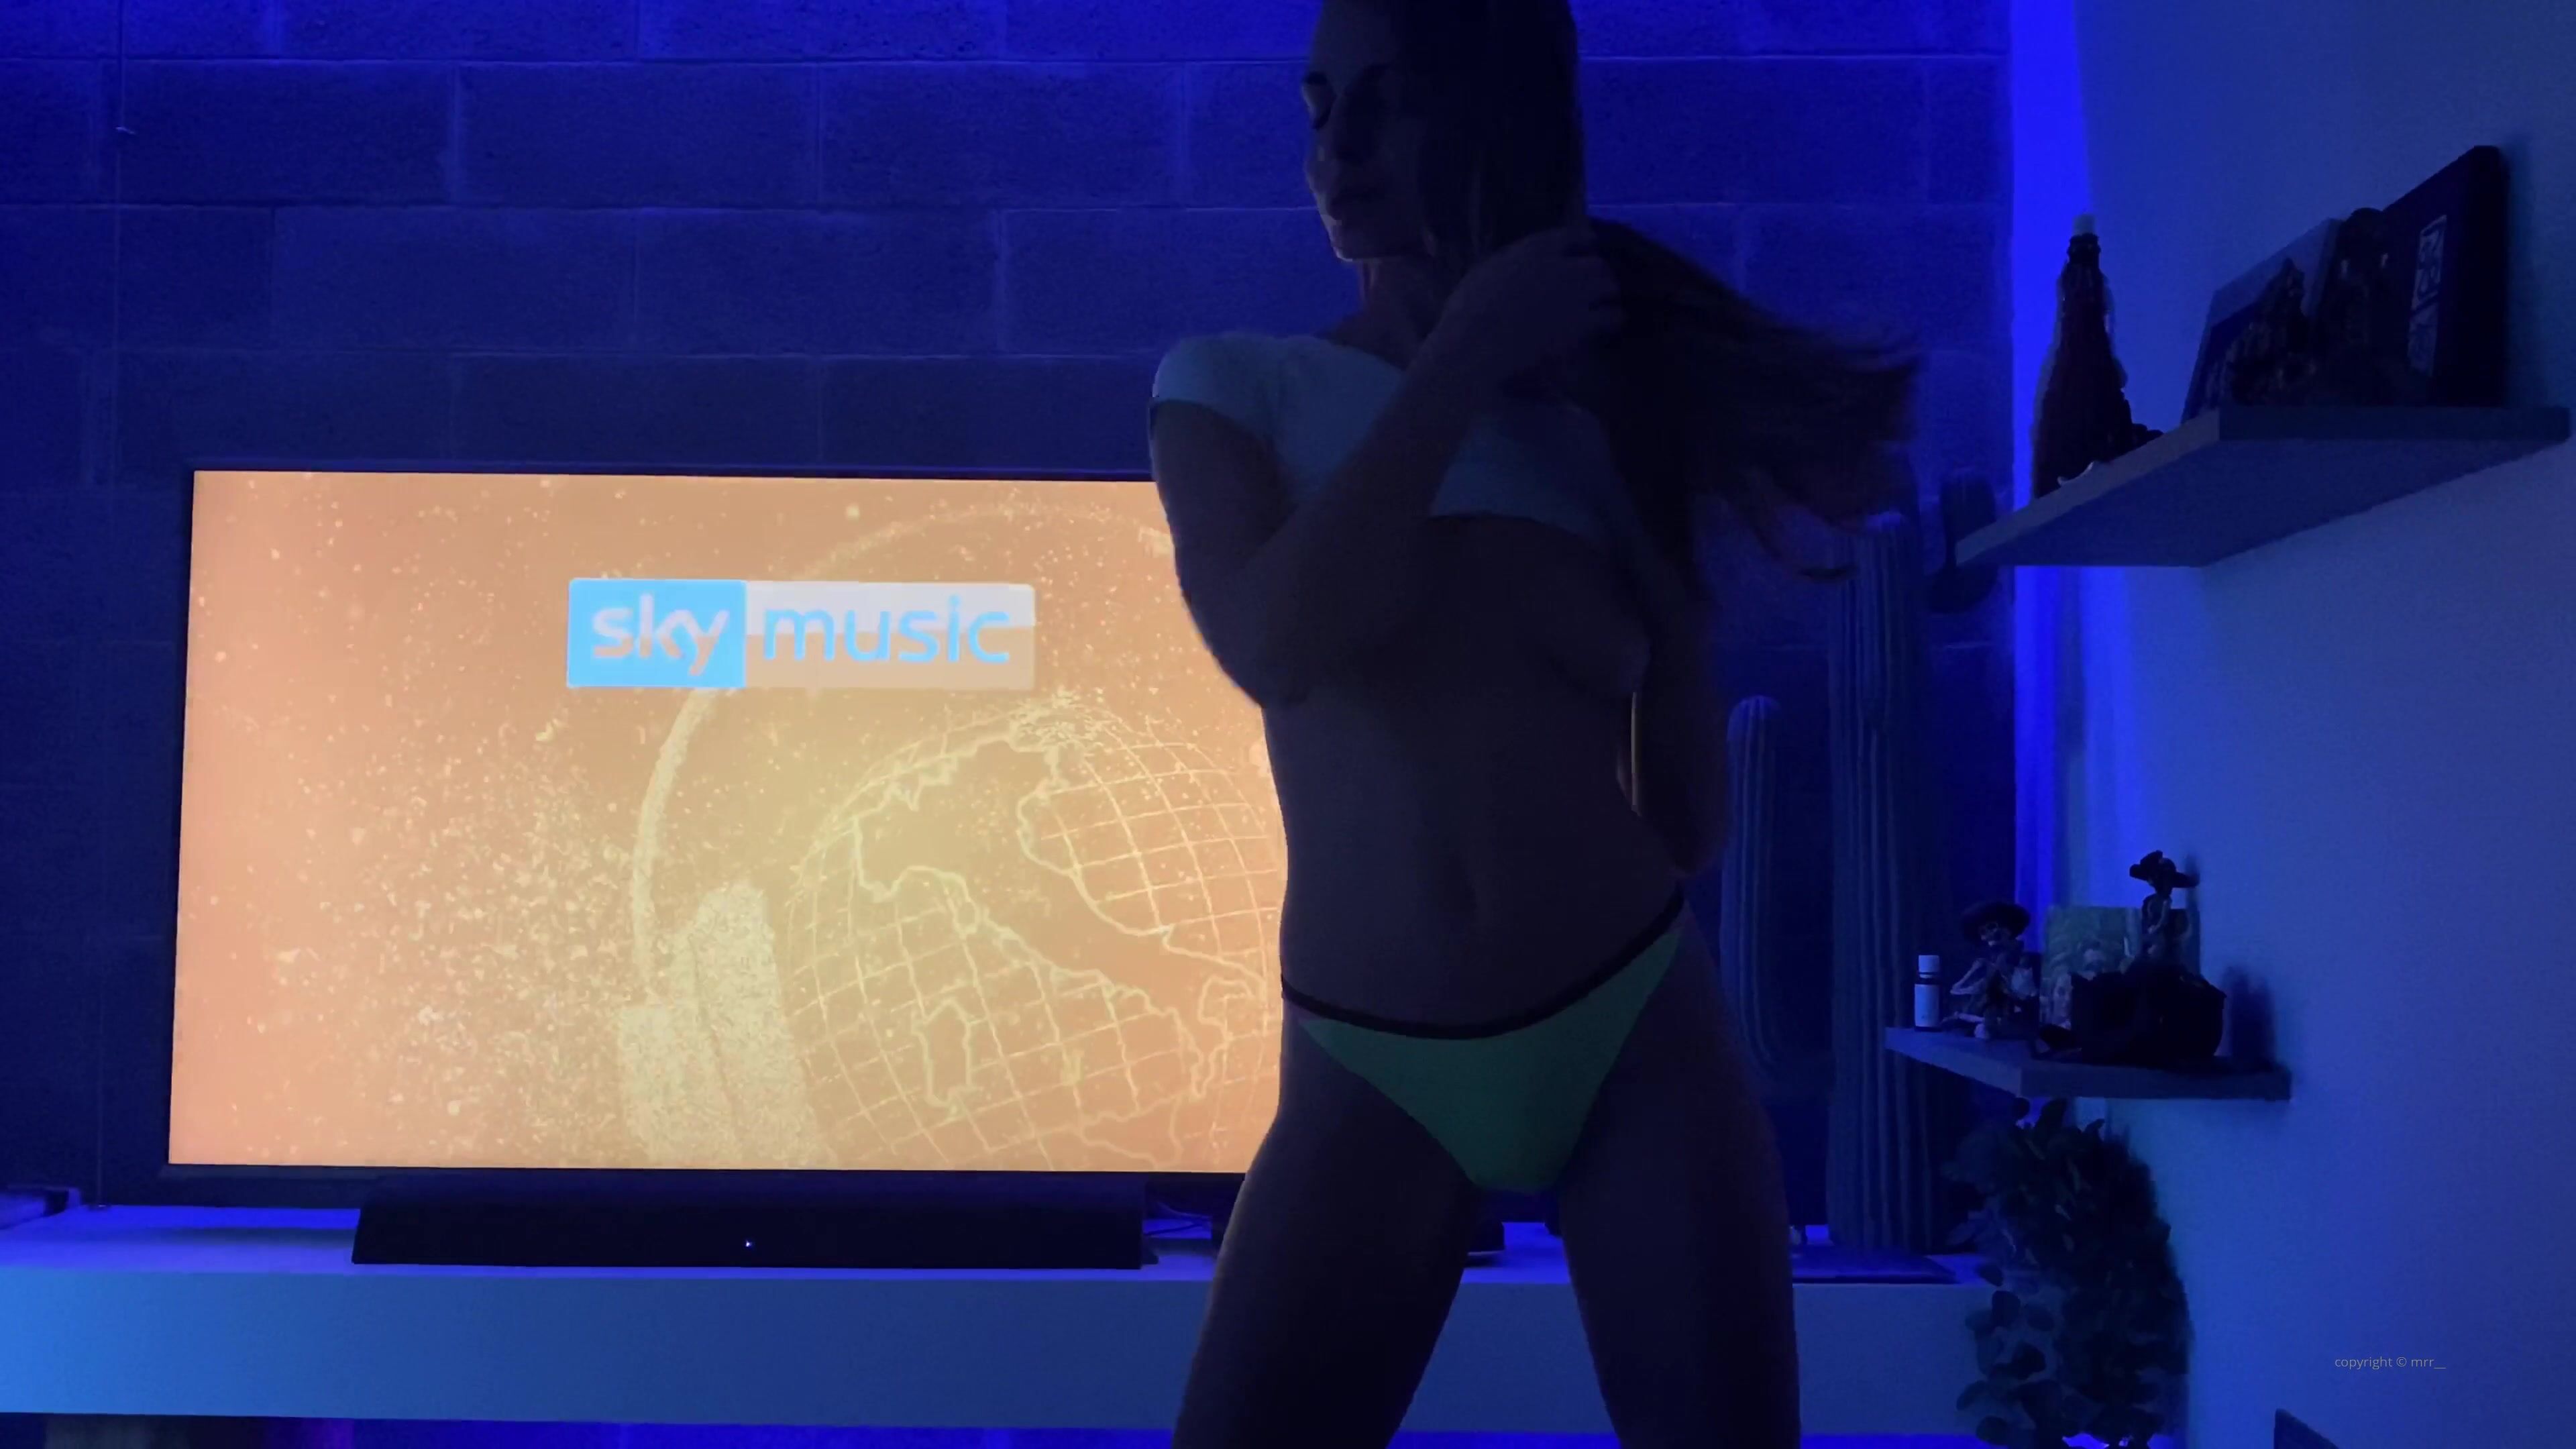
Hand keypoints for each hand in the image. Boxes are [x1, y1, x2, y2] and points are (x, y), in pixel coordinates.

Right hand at [1421, 224, 1621, 392]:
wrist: (1475, 344)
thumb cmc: (1466, 313)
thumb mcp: (1483, 274)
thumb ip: (1508, 264)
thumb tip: (1516, 266)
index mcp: (1532, 250)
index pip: (1570, 236)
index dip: (1583, 242)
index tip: (1589, 247)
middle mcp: (1560, 265)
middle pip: (1594, 263)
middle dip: (1598, 274)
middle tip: (1599, 286)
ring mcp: (1575, 293)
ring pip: (1608, 285)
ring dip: (1608, 294)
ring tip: (1608, 305)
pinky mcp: (1582, 321)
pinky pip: (1611, 315)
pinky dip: (1613, 318)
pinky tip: (1610, 325)